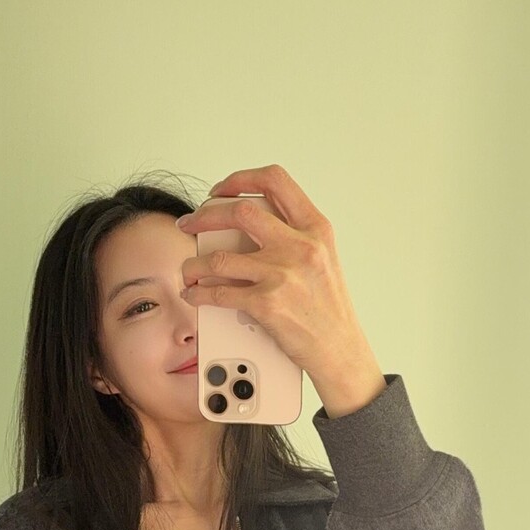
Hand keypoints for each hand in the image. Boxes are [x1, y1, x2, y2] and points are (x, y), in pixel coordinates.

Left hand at [176, 163, 370, 381]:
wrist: (341, 349)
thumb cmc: (329, 308)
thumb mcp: (323, 257)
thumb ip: (294, 234)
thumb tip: (249, 222)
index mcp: (315, 227)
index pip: (274, 180)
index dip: (239, 179)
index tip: (219, 191)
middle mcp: (300, 245)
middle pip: (239, 211)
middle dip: (204, 215)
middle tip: (189, 224)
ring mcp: (283, 274)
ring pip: (219, 257)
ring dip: (194, 264)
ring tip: (188, 270)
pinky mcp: (267, 304)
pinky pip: (219, 292)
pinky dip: (199, 293)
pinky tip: (195, 294)